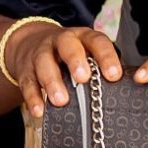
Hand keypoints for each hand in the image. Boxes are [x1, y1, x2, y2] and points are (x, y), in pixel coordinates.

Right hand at [6, 22, 124, 119]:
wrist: (30, 42)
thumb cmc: (69, 54)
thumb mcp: (85, 52)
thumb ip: (98, 67)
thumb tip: (122, 92)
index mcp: (82, 37)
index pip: (97, 41)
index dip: (106, 57)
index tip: (114, 76)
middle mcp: (61, 40)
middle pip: (67, 45)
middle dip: (75, 61)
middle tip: (83, 79)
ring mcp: (40, 52)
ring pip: (44, 62)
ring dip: (52, 81)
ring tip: (60, 101)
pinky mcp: (25, 68)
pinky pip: (27, 81)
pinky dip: (32, 96)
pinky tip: (39, 110)